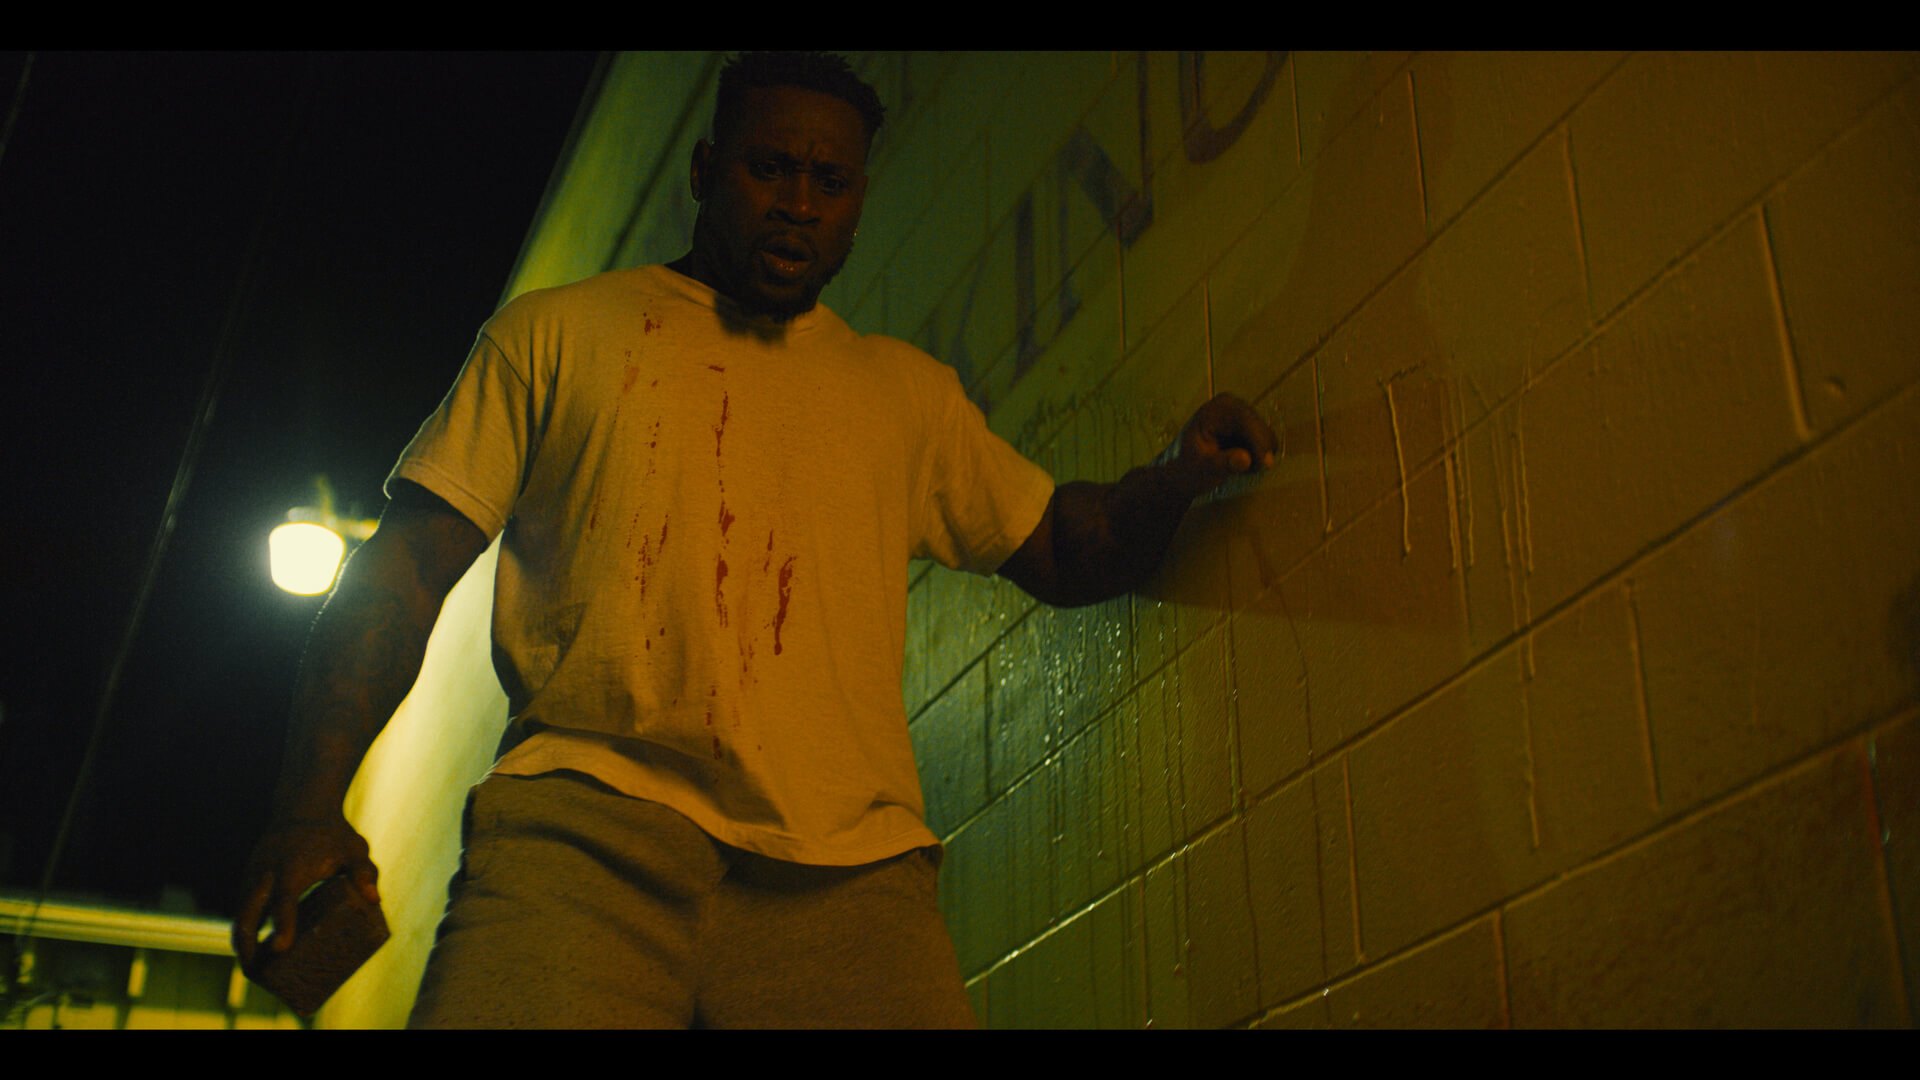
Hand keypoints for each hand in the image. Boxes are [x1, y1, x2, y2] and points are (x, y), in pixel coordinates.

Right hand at [231, 815, 379, 970]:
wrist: (301, 806)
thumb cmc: (332, 833)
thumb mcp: (354, 849)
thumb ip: (364, 873)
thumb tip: (374, 900)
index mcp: (292, 870)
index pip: (285, 902)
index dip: (282, 925)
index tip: (280, 948)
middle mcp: (267, 874)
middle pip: (247, 914)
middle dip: (247, 945)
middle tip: (254, 972)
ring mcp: (253, 875)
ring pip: (239, 912)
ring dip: (241, 939)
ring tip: (251, 968)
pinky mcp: (248, 876)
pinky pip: (241, 905)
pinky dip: (242, 926)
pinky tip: (250, 945)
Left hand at [1175, 393, 1278, 496]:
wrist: (1181, 471)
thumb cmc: (1187, 470)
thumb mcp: (1202, 471)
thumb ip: (1223, 464)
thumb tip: (1246, 459)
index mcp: (1212, 411)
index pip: (1244, 420)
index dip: (1258, 441)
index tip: (1264, 464)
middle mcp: (1228, 405)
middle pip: (1258, 425)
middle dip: (1260, 450)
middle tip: (1252, 472)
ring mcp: (1238, 412)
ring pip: (1265, 433)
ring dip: (1259, 453)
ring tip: (1241, 469)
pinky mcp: (1247, 423)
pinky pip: (1264, 439)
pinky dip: (1259, 453)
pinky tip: (1243, 463)